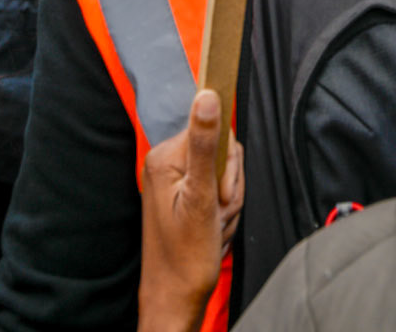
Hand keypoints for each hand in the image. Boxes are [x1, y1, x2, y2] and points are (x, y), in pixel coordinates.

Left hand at [138, 91, 244, 331]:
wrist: (177, 300)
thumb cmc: (185, 258)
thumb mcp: (201, 199)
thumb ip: (206, 145)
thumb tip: (208, 95)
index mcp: (165, 156)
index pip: (215, 130)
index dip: (227, 165)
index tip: (220, 192)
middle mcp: (168, 163)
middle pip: (223, 152)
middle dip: (229, 187)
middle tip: (216, 215)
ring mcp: (177, 180)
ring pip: (226, 173)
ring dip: (228, 203)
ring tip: (214, 226)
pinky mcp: (186, 195)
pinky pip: (219, 190)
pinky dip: (223, 212)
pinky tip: (214, 229)